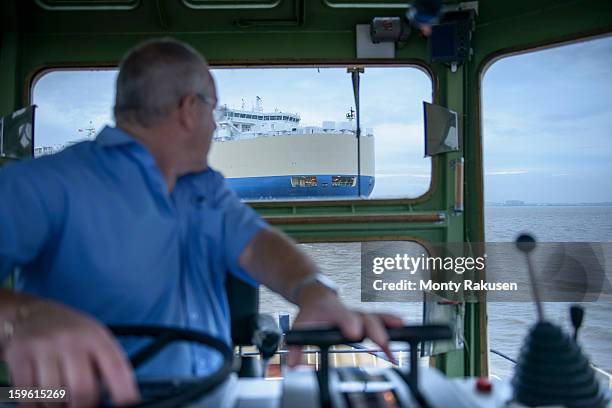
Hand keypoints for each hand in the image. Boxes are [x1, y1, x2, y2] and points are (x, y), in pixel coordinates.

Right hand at [2, 299, 139, 407]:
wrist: (35, 313)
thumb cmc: (71, 332)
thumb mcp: (96, 339)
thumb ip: (106, 365)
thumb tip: (117, 399)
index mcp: (96, 337)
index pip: (116, 369)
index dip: (124, 393)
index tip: (126, 406)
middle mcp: (72, 340)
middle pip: (83, 390)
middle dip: (85, 406)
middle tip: (84, 405)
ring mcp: (44, 347)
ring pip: (55, 397)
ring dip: (60, 407)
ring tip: (63, 400)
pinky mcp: (19, 356)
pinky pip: (29, 395)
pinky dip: (37, 405)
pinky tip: (44, 398)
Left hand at [286, 284, 403, 366]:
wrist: (317, 296)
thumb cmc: (311, 313)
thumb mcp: (300, 326)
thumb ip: (296, 346)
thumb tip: (292, 364)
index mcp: (334, 312)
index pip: (343, 316)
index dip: (349, 323)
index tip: (354, 333)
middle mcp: (350, 312)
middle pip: (365, 318)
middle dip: (375, 329)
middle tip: (382, 342)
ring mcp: (360, 314)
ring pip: (377, 317)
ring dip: (389, 324)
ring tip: (402, 330)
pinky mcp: (366, 318)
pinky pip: (382, 319)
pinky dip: (392, 322)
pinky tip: (404, 328)